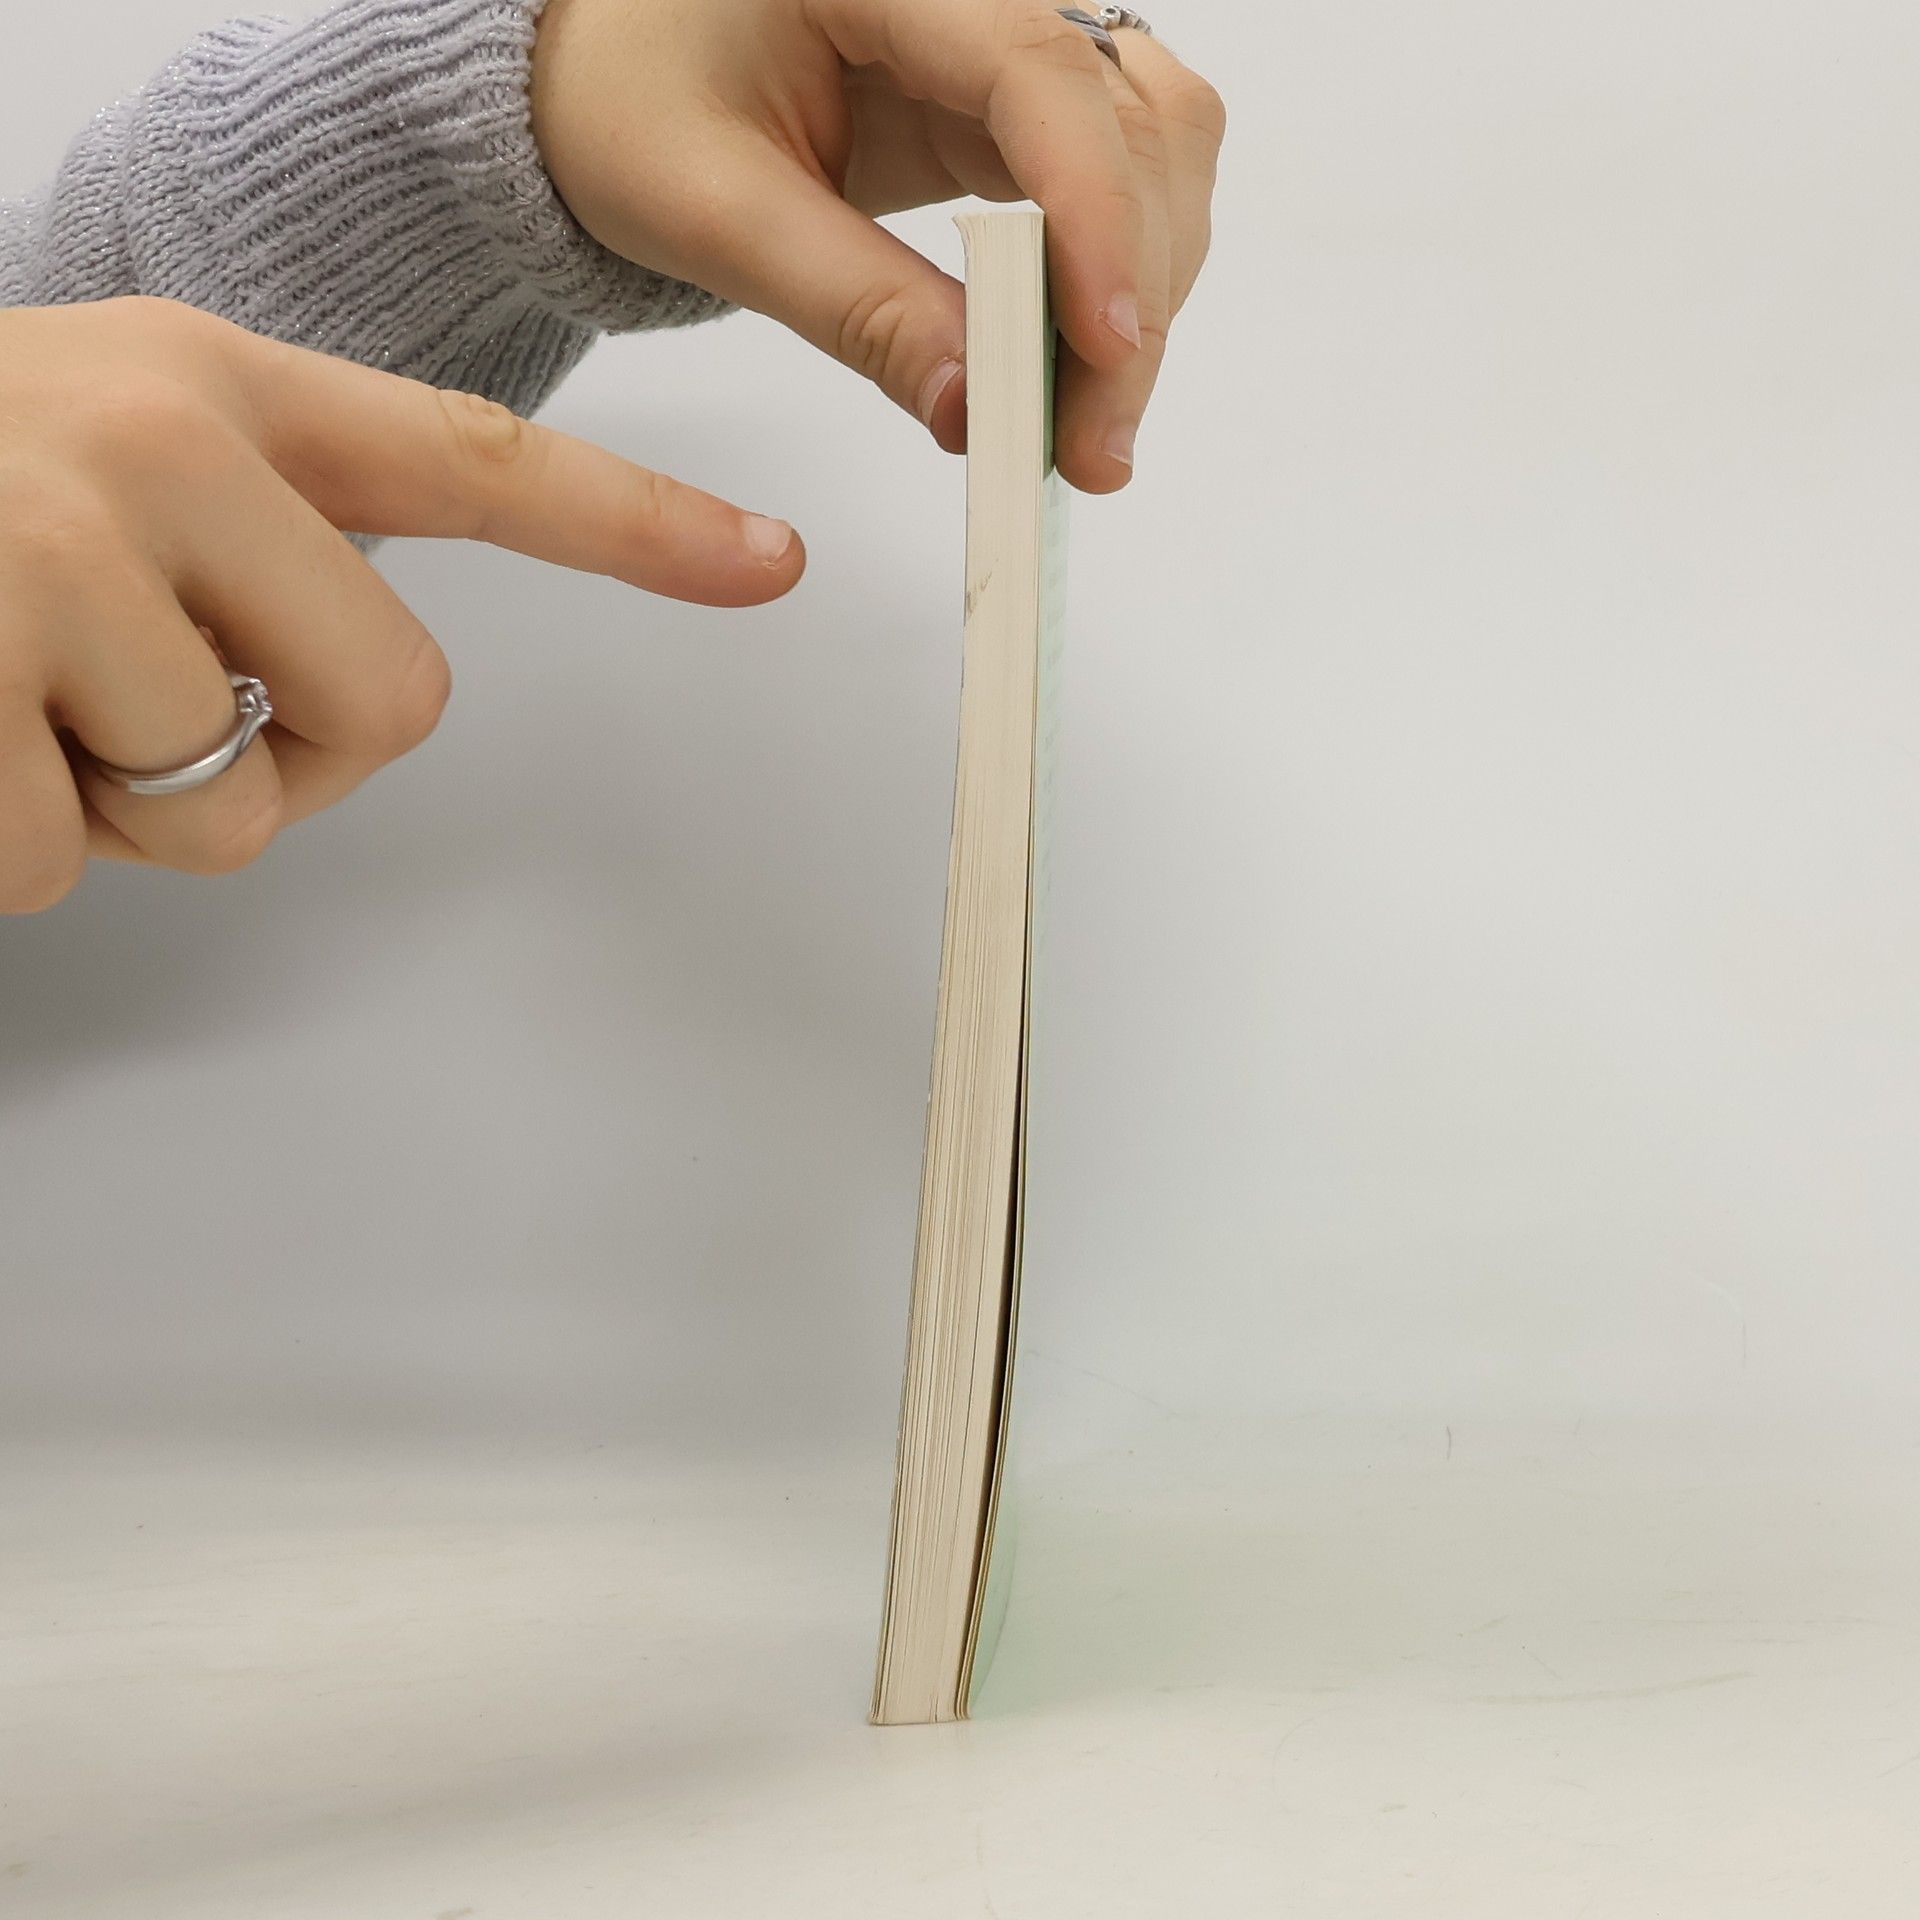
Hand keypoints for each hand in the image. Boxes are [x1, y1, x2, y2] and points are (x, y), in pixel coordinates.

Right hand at [0, 298, 803, 912]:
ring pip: (214, 813)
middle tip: (149, 716)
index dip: (641, 529)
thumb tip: (346, 710)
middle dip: (287, 767)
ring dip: (107, 800)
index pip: (480, 461)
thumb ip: (263, 540)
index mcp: (220, 387)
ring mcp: (45, 552)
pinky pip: (51, 865)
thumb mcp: (109, 454)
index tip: (773, 565)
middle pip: (392, 710)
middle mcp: (158, 446)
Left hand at [531, 0, 1224, 492]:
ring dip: (1144, 290)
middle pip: (1133, 119)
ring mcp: (1009, 38)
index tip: (1106, 350)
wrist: (611, 73)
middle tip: (1090, 448)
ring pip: (1155, 147)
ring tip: (1083, 427)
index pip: (1040, 75)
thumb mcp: (712, 211)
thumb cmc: (629, 101)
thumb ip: (852, 304)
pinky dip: (1115, 279)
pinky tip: (1074, 365)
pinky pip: (1117, 179)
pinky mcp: (1015, 103)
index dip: (1097, 216)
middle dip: (1133, 292)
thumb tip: (974, 408)